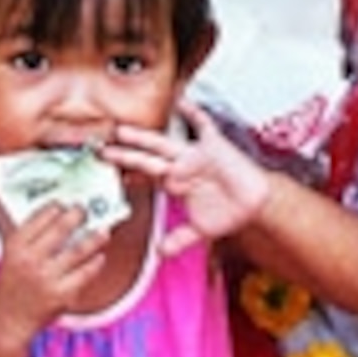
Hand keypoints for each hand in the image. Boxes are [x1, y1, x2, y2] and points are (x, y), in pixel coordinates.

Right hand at [0, 195, 115, 340]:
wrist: (8, 322)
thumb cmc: (10, 288)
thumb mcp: (7, 258)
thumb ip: (28, 240)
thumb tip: (57, 220)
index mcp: (15, 246)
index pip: (40, 217)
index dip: (56, 207)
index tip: (65, 204)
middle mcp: (31, 259)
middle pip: (61, 228)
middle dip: (77, 215)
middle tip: (86, 211)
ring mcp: (47, 277)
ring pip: (79, 250)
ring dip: (94, 237)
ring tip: (103, 231)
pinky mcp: (62, 294)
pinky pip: (86, 273)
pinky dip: (95, 263)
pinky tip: (100, 257)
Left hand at [107, 104, 267, 256]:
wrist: (255, 203)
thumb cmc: (227, 211)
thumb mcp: (199, 230)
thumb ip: (179, 239)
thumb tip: (160, 254)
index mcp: (174, 182)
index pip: (145, 176)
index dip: (127, 173)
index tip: (105, 171)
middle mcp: (180, 166)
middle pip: (147, 158)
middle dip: (125, 155)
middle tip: (102, 149)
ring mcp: (195, 155)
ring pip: (165, 144)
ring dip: (144, 138)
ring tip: (124, 130)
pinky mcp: (215, 146)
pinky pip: (203, 127)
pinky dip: (194, 115)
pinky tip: (181, 102)